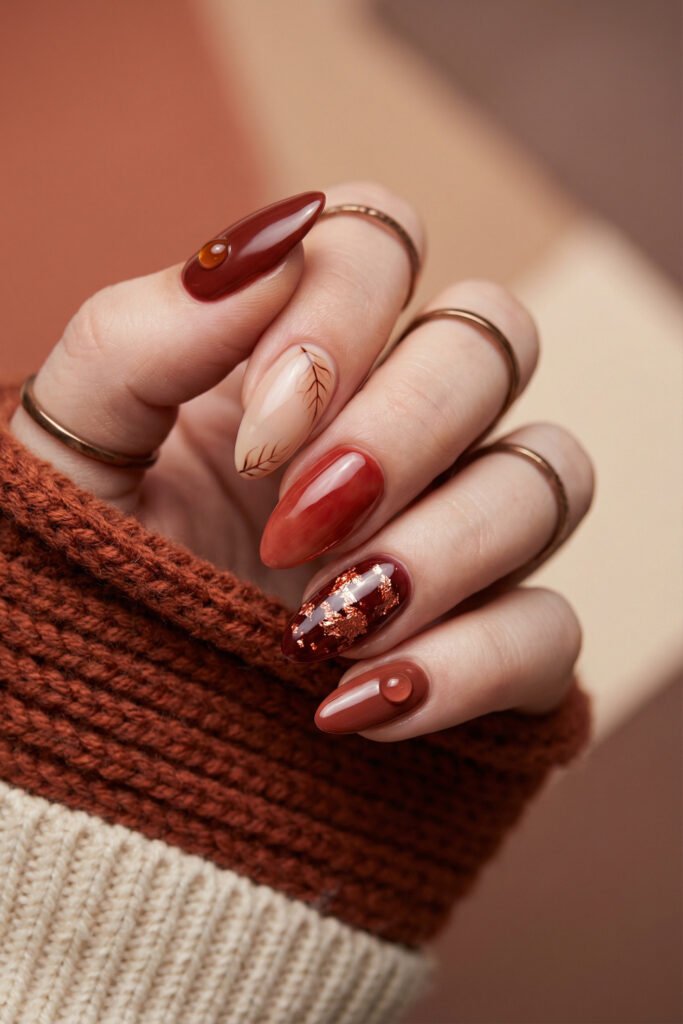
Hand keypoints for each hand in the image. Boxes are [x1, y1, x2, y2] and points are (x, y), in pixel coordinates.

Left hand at [11, 182, 593, 738]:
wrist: (102, 716)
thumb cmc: (86, 569)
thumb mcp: (75, 452)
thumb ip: (139, 336)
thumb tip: (272, 246)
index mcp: (302, 356)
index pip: (385, 243)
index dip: (343, 316)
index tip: (261, 435)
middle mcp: (402, 427)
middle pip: (497, 340)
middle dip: (403, 430)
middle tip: (296, 526)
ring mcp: (459, 534)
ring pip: (550, 475)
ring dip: (443, 550)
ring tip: (323, 628)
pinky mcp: (490, 645)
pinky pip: (551, 629)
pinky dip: (473, 666)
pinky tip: (360, 705)